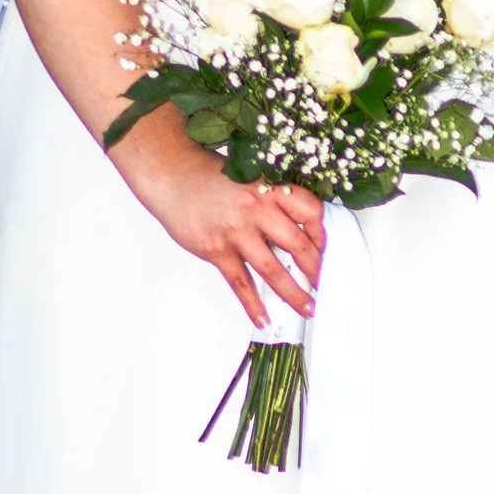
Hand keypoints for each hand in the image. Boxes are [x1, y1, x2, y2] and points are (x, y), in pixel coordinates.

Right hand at [115, 124, 325, 327]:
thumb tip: (294, 225)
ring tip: (307, 307)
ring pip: (273, 269)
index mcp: (269, 187)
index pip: (310, 212)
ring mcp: (236, 232)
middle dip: (315, 269)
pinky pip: (241, 283)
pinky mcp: (216, 250)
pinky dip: (253, 305)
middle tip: (322, 282)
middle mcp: (257, 209)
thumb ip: (271, 198)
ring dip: (294, 293)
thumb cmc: (206, 174)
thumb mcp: (248, 175)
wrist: (170, 175)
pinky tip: (264, 319)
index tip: (323, 247)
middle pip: (298, 245)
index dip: (321, 233)